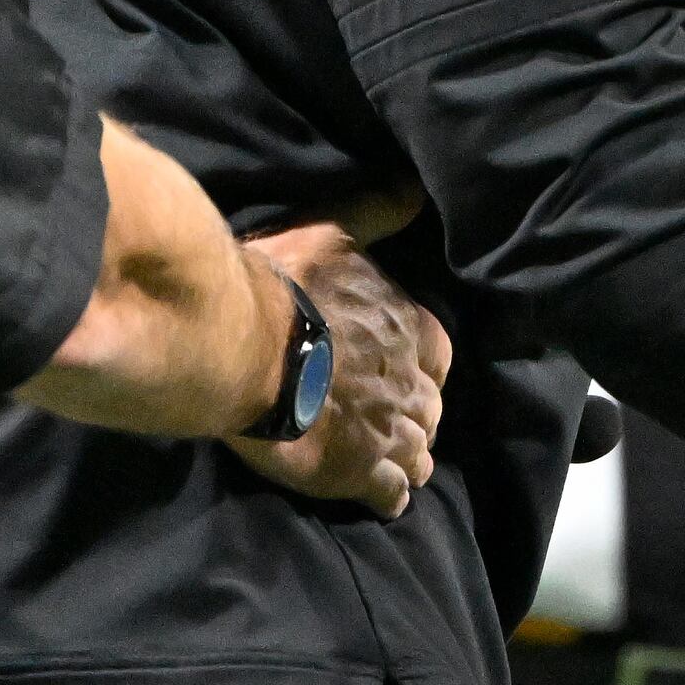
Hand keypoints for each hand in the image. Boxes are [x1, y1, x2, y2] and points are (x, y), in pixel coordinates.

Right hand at [227, 202, 449, 519]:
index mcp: (413, 330)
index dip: (420, 366)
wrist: (245, 348)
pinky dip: (389, 496)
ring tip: (386, 459)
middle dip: (414, 415)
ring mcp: (390, 434)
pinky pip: (393, 496)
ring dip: (406, 456)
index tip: (401, 369)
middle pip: (430, 410)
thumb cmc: (286, 286)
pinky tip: (379, 496)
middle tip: (386, 417)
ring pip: (419, 455)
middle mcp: (413, 386)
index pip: (438, 356)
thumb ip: (376, 211)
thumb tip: (414, 188)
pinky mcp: (360, 474)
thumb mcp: (333, 232)